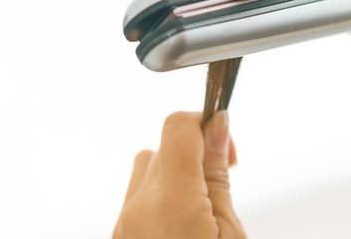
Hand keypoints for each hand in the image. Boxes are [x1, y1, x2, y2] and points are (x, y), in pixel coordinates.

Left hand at [113, 111, 244, 238]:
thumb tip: (217, 126)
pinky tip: (182, 223)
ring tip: (202, 210)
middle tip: (221, 188)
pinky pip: (140, 195)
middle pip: (166, 147)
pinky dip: (164, 197)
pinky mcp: (119, 233)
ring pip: (149, 168)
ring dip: (178, 175)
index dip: (206, 124)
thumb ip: (218, 178)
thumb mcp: (230, 233)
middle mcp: (138, 206)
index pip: (179, 126)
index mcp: (171, 200)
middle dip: (198, 155)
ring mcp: (124, 222)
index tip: (225, 145)